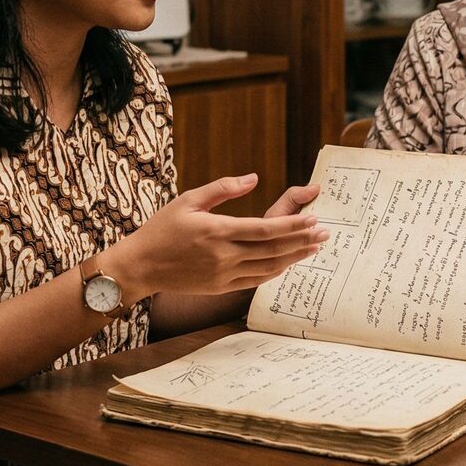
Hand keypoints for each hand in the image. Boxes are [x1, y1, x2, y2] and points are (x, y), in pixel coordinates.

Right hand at [107, 174, 326, 300]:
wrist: (139, 268)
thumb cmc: (162, 229)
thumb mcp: (188, 200)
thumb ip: (222, 188)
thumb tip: (253, 178)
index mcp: (217, 231)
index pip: (265, 229)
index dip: (292, 225)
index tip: (313, 219)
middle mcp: (224, 256)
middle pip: (273, 249)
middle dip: (302, 240)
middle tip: (325, 233)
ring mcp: (223, 274)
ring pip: (269, 267)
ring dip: (294, 257)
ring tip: (315, 247)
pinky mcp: (221, 287)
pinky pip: (256, 280)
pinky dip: (276, 271)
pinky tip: (289, 262)